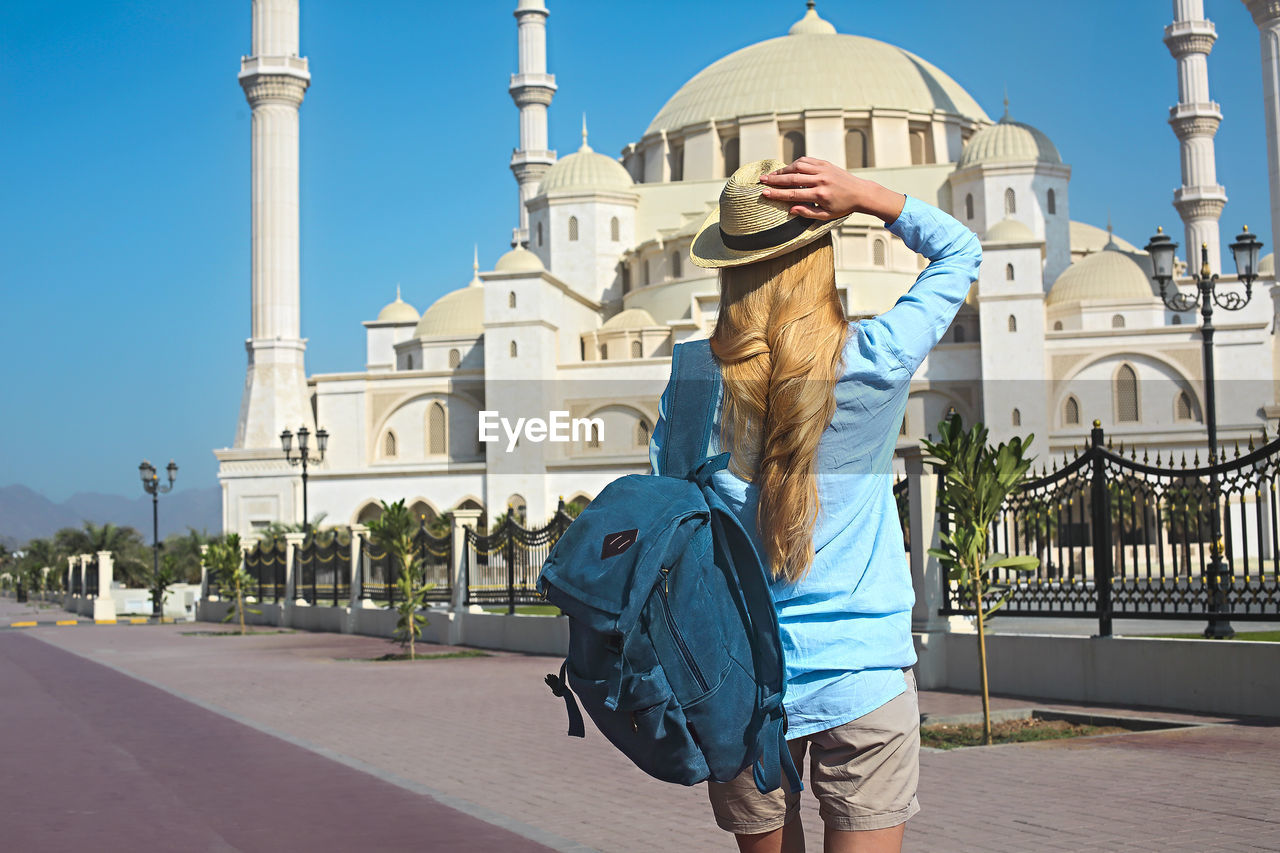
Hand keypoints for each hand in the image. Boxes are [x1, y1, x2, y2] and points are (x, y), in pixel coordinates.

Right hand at [758, 157, 905, 224]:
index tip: (765, 192)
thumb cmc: (842, 207)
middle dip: (775, 179)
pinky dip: (795, 163)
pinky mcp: (825, 163)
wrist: (860, 192)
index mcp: (820, 194)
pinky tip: (787, 168)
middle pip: (792, 178)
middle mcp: (821, 180)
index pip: (793, 193)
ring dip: (783, 170)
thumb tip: (790, 209)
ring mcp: (823, 169)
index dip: (777, 193)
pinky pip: (806, 160)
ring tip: (772, 175)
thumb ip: (807, 212)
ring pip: (798, 166)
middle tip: (762, 180)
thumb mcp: (826, 215)